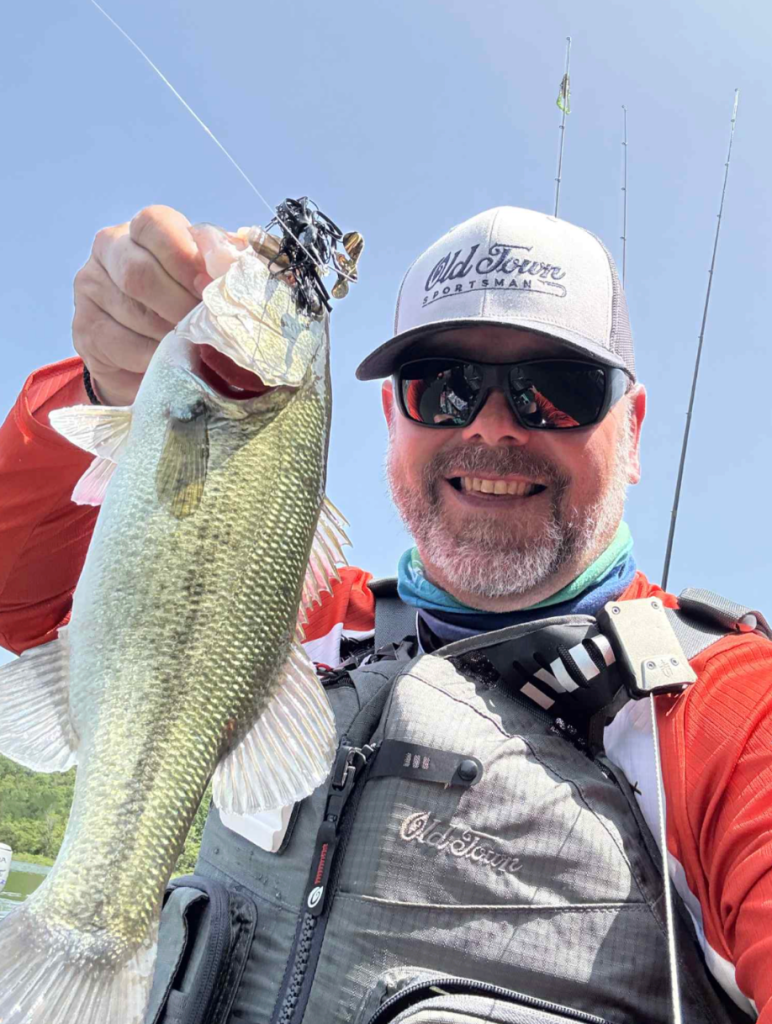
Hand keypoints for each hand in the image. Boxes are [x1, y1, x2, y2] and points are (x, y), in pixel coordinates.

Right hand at [73, 205, 210, 405]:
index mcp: (143, 228)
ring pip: (131, 310)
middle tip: (206, 328)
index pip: (155, 225)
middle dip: (180, 305)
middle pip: (139, 272)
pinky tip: (169, 360)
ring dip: (170, 334)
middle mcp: (110, 249)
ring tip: (194, 346)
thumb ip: (222, 262)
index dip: (185, 258)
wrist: (151, 351)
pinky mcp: (85, 327)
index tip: (209, 288)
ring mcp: (91, 287)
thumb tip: (234, 263)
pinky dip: (151, 356)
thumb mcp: (210, 276)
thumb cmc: (188, 303)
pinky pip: (120, 343)